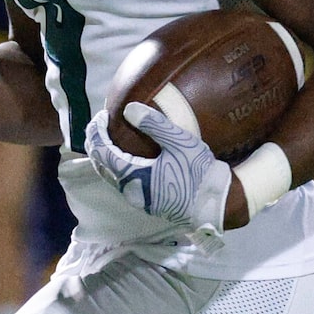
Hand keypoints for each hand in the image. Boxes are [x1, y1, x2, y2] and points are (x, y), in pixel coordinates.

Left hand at [85, 100, 235, 239]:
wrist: (217, 204)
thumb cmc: (199, 173)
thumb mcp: (179, 143)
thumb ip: (154, 125)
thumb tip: (129, 110)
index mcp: (132, 176)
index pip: (101, 152)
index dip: (96, 132)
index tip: (102, 115)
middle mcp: (129, 191)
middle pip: (101, 166)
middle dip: (97, 143)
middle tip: (103, 125)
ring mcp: (138, 200)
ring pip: (111, 177)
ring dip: (107, 157)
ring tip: (113, 138)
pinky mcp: (148, 204)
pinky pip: (124, 183)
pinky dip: (118, 167)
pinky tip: (130, 157)